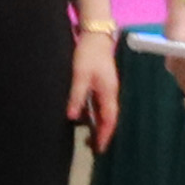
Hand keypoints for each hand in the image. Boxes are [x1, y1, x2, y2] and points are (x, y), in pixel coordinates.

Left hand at [70, 36, 119, 151]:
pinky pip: (101, 105)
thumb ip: (77, 96)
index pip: (109, 119)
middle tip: (94, 148)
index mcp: (108, 92)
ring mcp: (108, 89)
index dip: (105, 135)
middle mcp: (111, 93)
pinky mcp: (103, 84)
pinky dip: (96, 115)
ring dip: (99, 125)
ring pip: (105, 112)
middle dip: (103, 134)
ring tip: (89, 138)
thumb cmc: (88, 54)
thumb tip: (73, 117)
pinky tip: (87, 119)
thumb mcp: (80, 75)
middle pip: (109, 118)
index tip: (100, 149)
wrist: (95, 35)